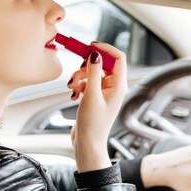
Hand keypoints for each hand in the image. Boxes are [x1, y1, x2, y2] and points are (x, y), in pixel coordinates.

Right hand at [67, 43, 126, 172]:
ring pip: (91, 72)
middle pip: (101, 63)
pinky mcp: (94, 97)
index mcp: (119, 86)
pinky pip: (86, 82)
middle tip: (76, 73)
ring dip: (79, 76)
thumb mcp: (91, 96)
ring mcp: (104, 92)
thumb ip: (93, 73)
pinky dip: (78, 85)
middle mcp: (113, 87)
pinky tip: (73, 94)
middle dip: (86, 66)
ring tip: (72, 88)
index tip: (90, 46)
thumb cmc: (93, 125)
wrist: (87, 144)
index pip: (118, 58)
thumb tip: (95, 54)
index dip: (105, 49)